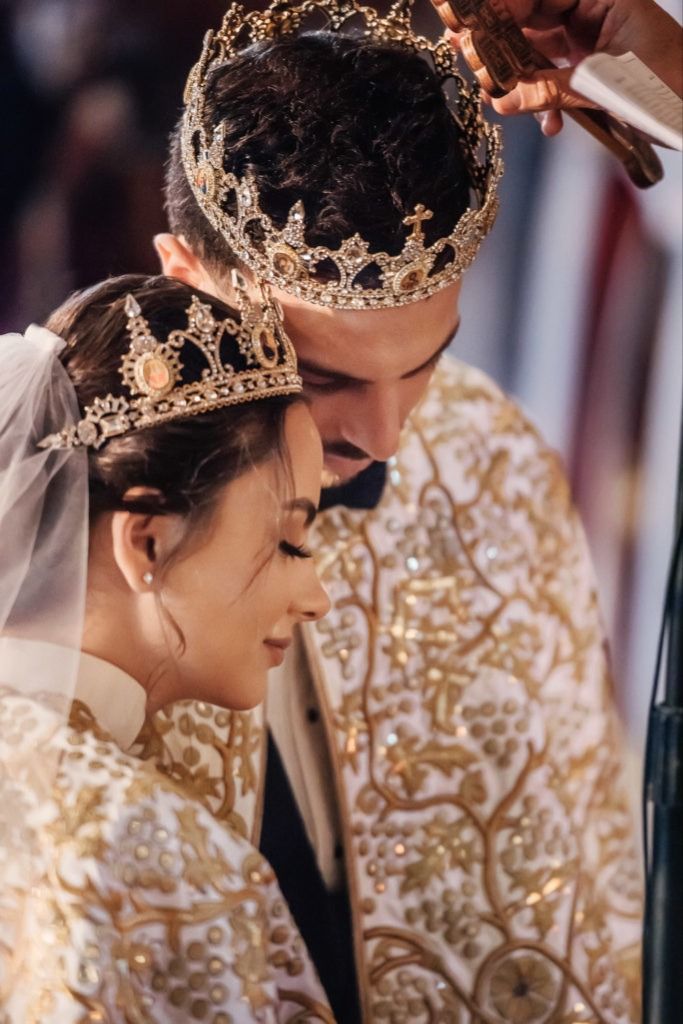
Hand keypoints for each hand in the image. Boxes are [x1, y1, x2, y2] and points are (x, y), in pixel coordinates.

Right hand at [446, 0, 682, 134]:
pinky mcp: (595, 69)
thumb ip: (548, 90)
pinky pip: (557, 78)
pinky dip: (547, 101)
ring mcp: (595, 40)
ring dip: (522, 80)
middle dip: (504, 46)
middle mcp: (597, 11)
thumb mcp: (603, 88)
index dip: (504, 9)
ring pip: (541, 52)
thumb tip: (500, 98)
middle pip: (534, 19)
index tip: (472, 26)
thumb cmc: (671, 91)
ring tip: (500, 98)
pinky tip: (547, 125)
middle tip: (472, 60)